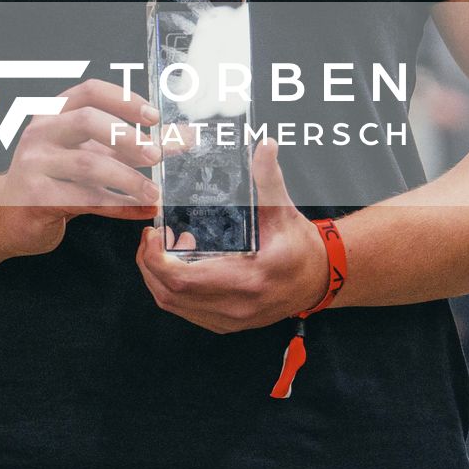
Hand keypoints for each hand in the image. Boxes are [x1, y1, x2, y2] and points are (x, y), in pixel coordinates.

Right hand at [0, 78, 160, 259]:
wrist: (6, 213)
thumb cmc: (54, 179)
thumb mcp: (91, 154)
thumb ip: (133, 145)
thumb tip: (183, 138)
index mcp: (54, 113)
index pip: (89, 91)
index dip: (124, 99)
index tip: (154, 116)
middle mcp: (41, 132)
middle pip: (87, 121)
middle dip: (128, 138)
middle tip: (157, 155)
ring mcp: (35, 164)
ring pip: (88, 165)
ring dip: (128, 179)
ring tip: (155, 192)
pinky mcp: (36, 197)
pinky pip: (84, 199)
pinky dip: (119, 206)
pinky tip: (142, 211)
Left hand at [135, 141, 328, 334]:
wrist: (318, 278)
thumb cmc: (299, 245)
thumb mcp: (283, 210)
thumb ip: (268, 178)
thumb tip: (264, 145)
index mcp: (248, 279)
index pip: (183, 280)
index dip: (156, 259)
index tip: (153, 232)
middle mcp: (236, 306)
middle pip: (169, 294)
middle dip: (150, 263)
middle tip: (154, 234)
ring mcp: (230, 319)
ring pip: (173, 304)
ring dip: (159, 275)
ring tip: (167, 244)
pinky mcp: (226, 323)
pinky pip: (185, 310)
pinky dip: (172, 287)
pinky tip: (181, 262)